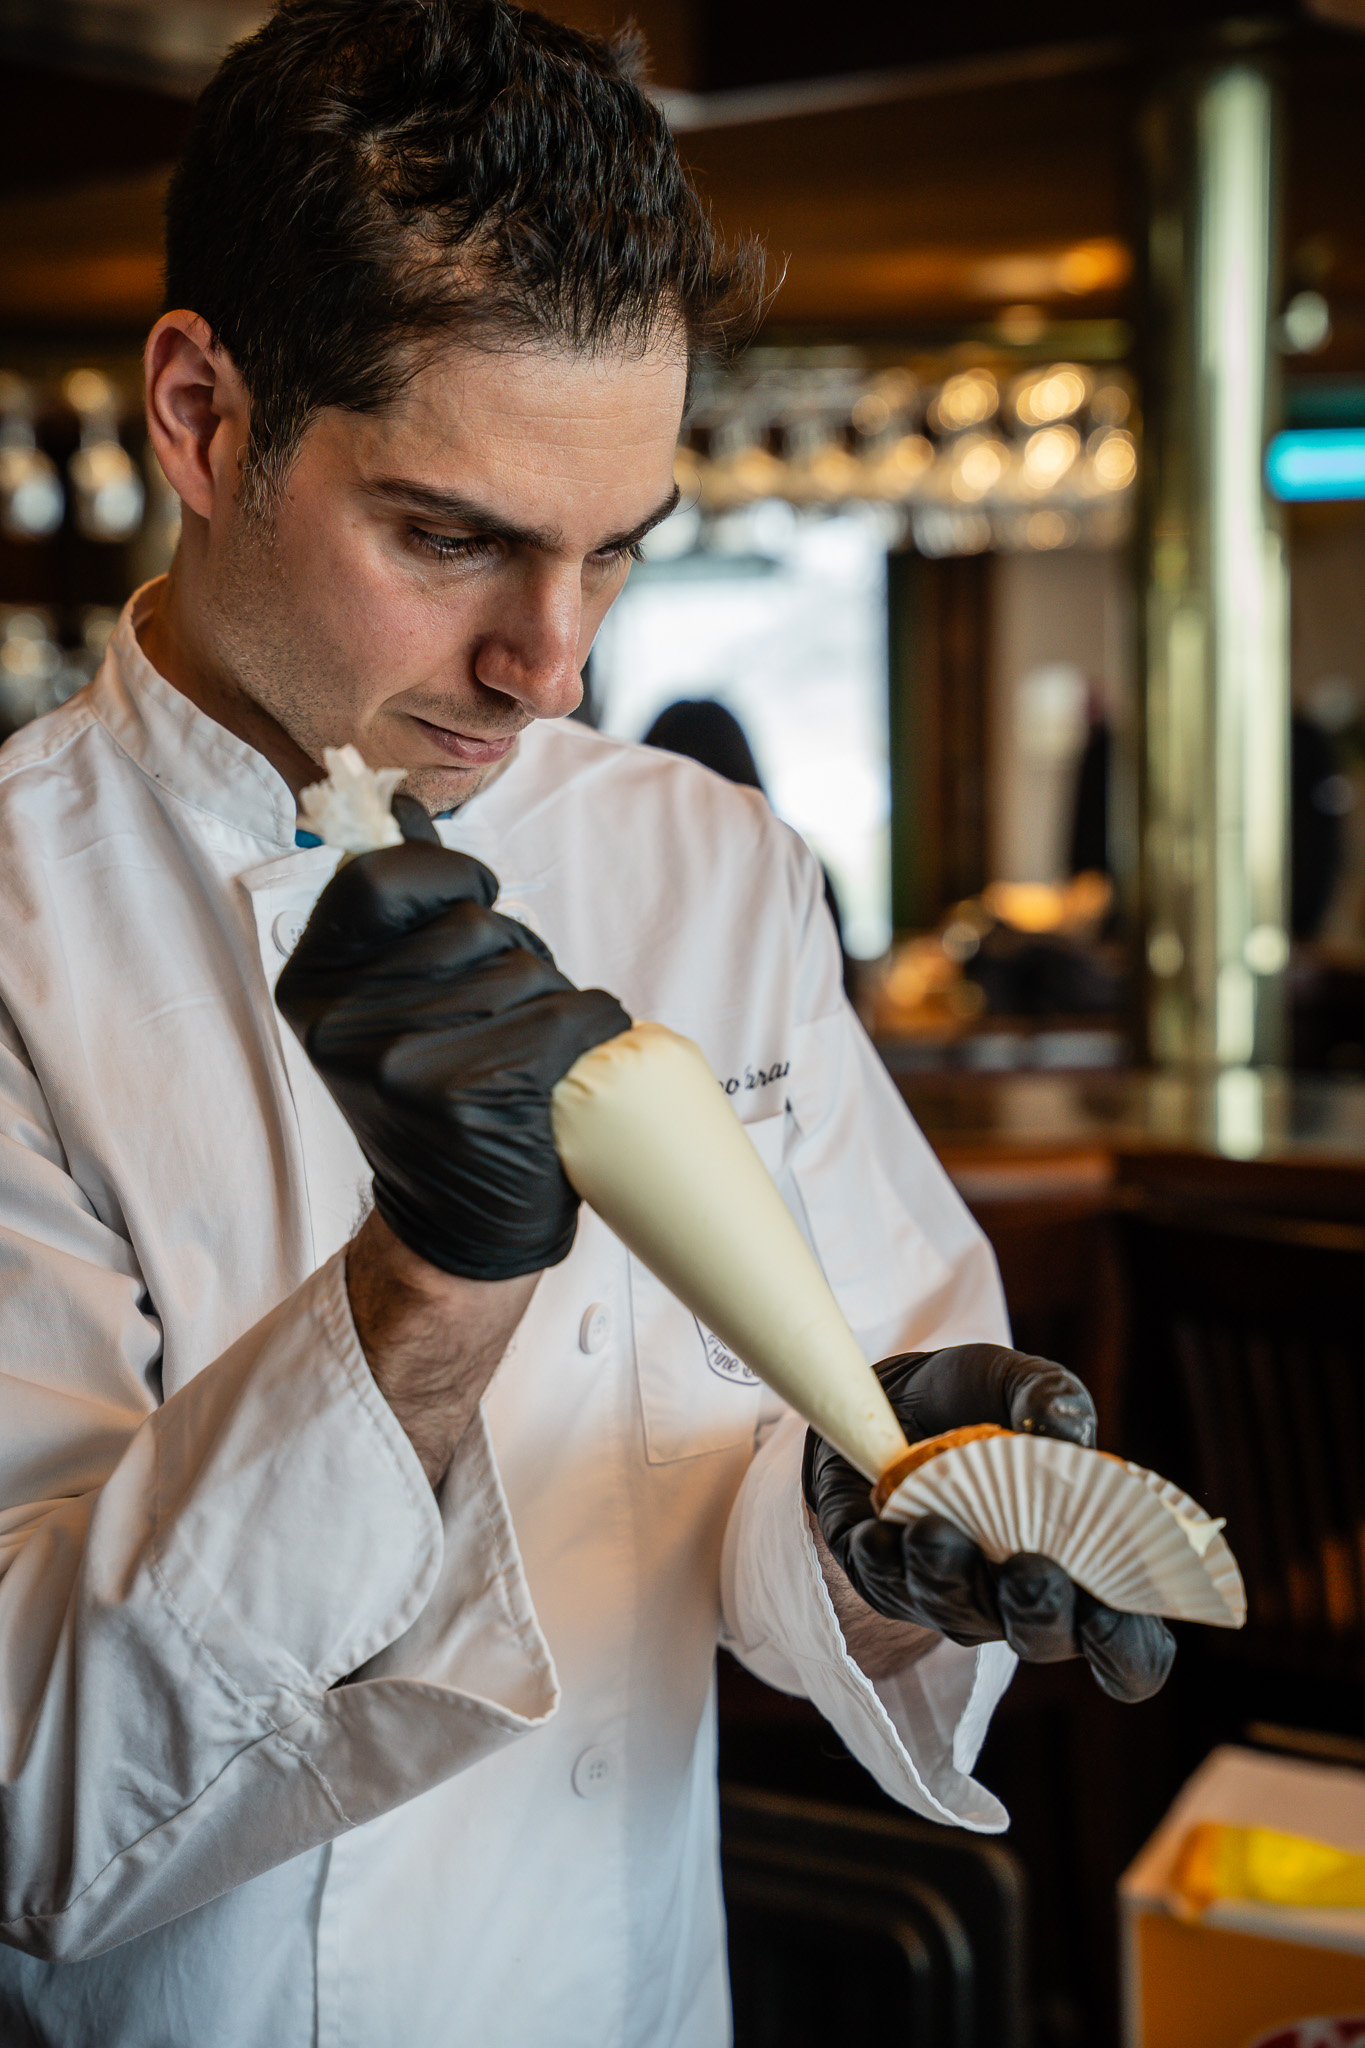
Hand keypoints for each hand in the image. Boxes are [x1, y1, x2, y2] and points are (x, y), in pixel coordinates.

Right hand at [276, 806, 629, 1279]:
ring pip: (526, 969)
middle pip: (474, 924)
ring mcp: (404, 1062)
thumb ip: (398, 909)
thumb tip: (399, 804)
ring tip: (526, 1057)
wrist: (458, 1226)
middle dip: (513, 957)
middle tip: (499, 1023)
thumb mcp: (391, 1001)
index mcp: (313, 987)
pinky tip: (570, 1069)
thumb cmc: (439, 1100)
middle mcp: (344, 1023)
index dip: (448, 877)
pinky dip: (593, 1030)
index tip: (474, 906)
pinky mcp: (472, 1095)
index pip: (383, 875)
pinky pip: (568, 1015)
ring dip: (552, 1001)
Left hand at [803, 1343, 1175, 1702]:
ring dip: (948, 1578)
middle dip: (1035, 1611)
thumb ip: (1055, 1399)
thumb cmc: (981, 1399)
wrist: (893, 1392)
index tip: (1107, 1615)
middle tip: (1028, 1568)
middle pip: (1040, 1639)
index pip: (1127, 1646)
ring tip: (932, 1531)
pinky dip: (884, 1562)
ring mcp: (954, 1598)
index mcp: (1086, 1566)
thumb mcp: (1022, 1381)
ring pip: (957, 1615)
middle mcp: (1022, 1597)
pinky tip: (876, 1533)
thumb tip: (1067, 1430)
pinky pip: (887, 1587)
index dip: (1123, 1647)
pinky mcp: (888, 1582)